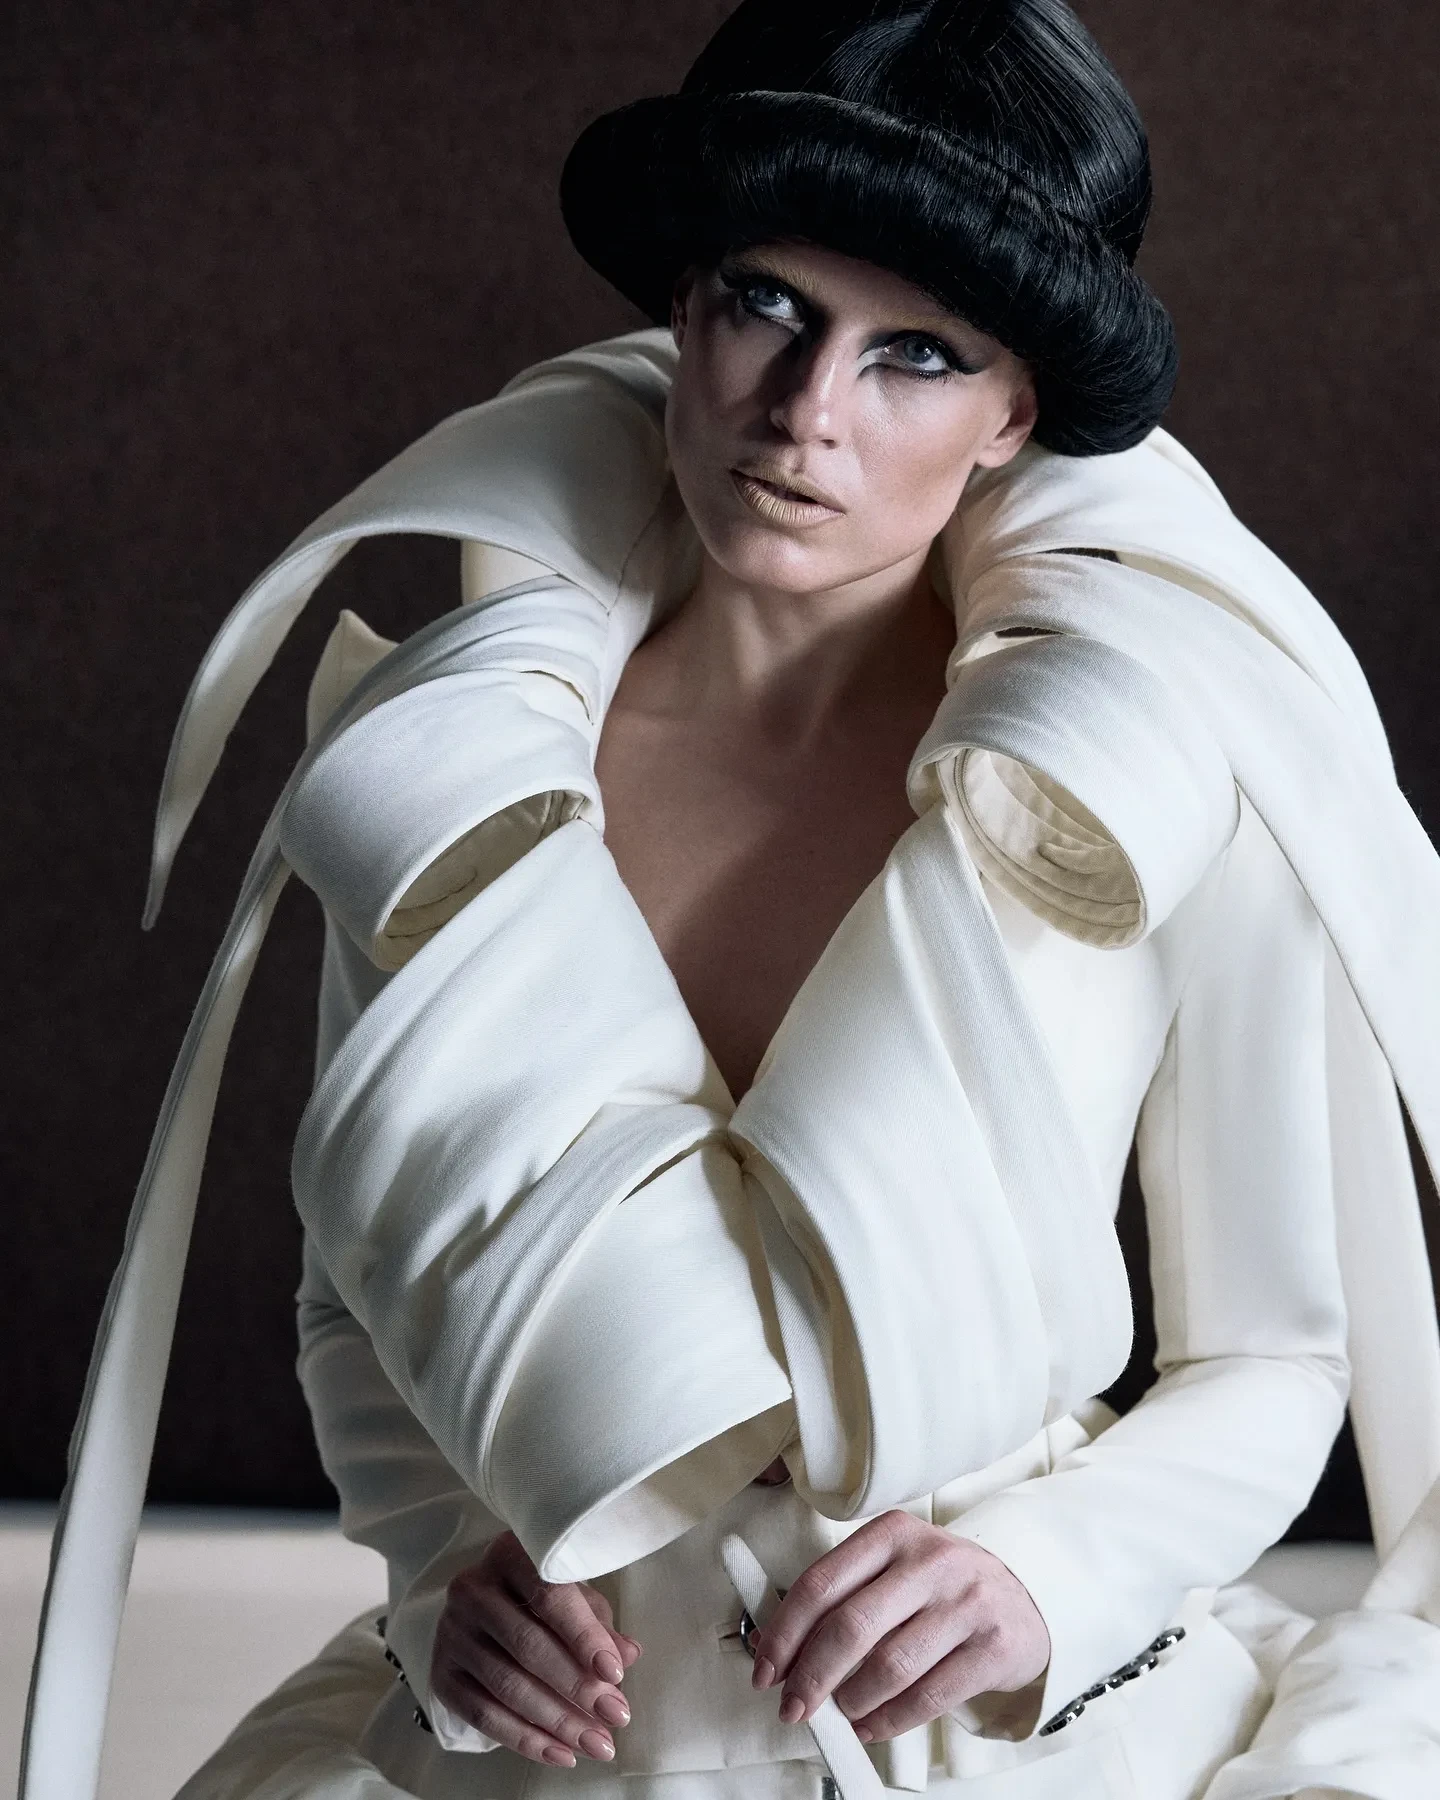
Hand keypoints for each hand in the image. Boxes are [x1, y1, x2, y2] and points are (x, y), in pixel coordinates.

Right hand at [430, 1530, 641, 1766]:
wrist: (482, 1607)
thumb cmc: (540, 1595)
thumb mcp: (572, 1595)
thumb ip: (598, 1623)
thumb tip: (627, 1654)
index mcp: (509, 1554)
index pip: (548, 1594)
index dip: (584, 1635)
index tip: (615, 1672)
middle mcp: (472, 1589)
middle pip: (528, 1645)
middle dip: (577, 1688)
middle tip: (616, 1717)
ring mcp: (452, 1633)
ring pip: (507, 1686)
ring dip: (559, 1722)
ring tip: (598, 1743)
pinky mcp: (442, 1675)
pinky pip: (483, 1716)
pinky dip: (526, 1740)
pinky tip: (562, 1754)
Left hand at [750, 1510, 1049, 1741]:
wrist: (1024, 1596)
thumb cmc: (940, 1587)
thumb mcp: (893, 1570)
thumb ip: (840, 1598)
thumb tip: (774, 1645)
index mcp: (892, 1533)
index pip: (822, 1583)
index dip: (786, 1632)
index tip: (766, 1670)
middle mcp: (929, 1560)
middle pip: (850, 1626)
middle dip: (811, 1676)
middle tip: (793, 1707)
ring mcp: (965, 1602)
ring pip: (889, 1666)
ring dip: (852, 1701)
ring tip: (843, 1712)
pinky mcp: (992, 1646)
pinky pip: (928, 1697)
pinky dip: (890, 1720)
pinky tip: (873, 1726)